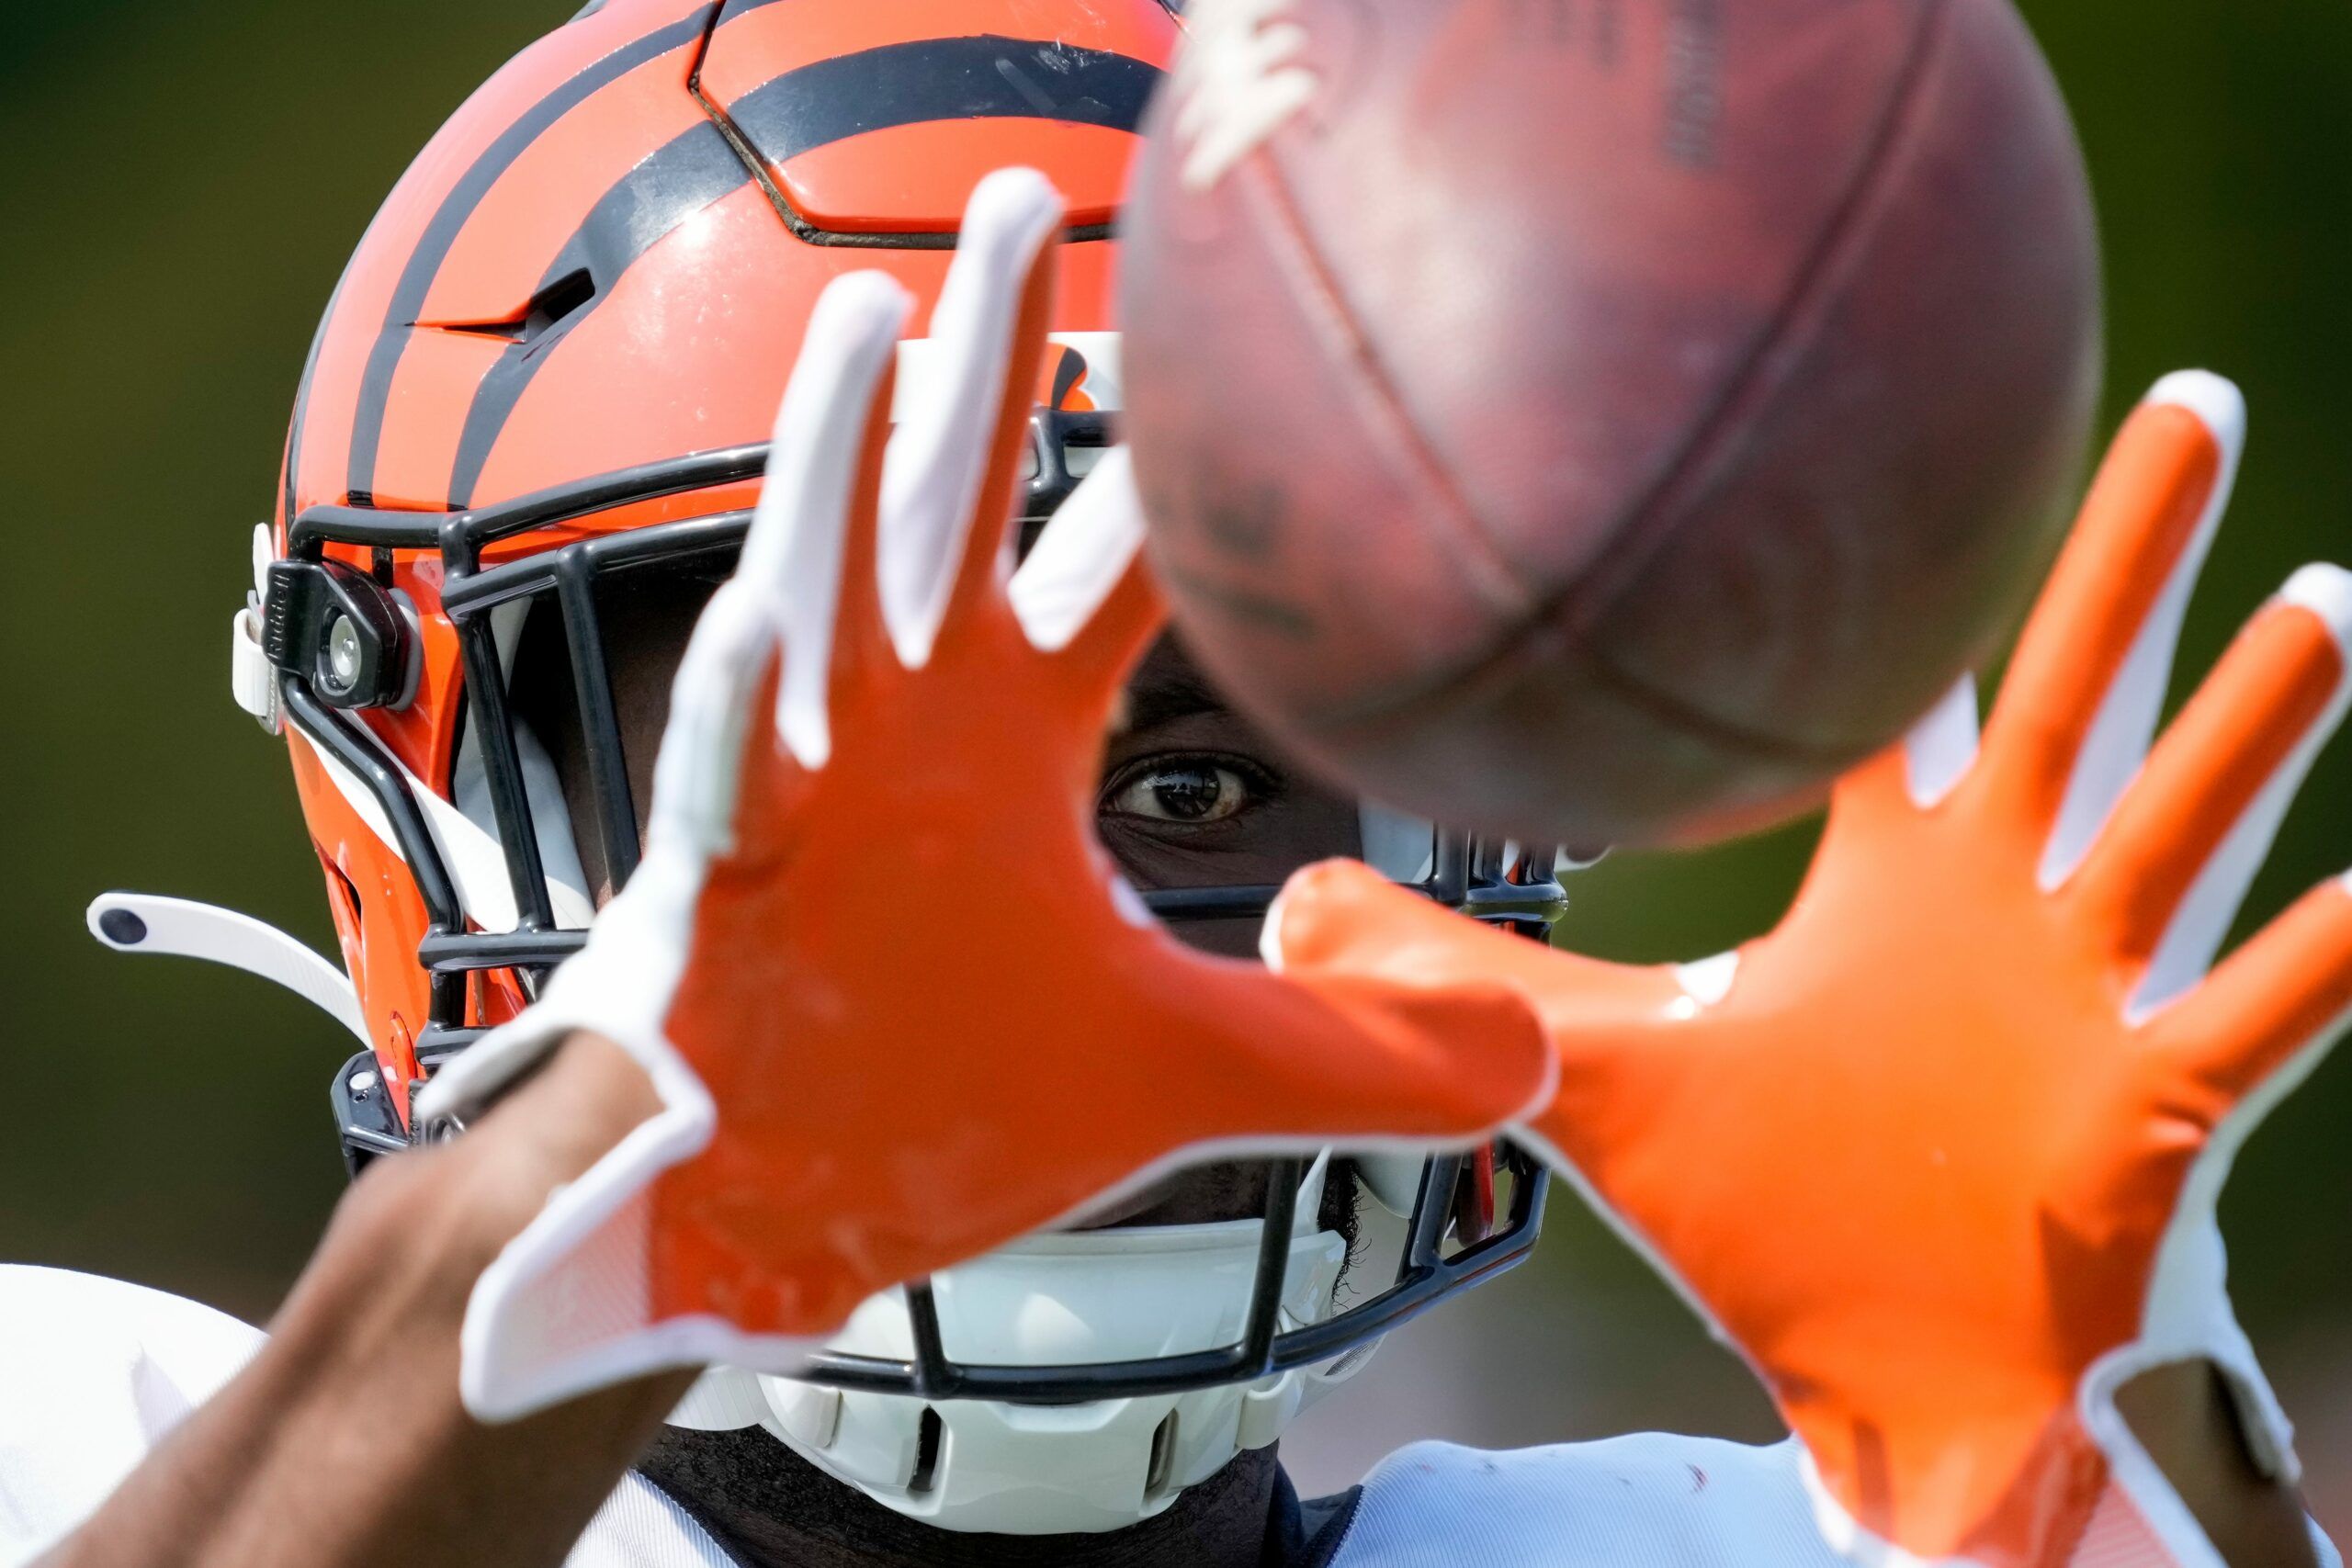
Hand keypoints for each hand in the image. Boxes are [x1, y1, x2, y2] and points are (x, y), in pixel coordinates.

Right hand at [416, 169, 1552, 1422]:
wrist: (759, 1204)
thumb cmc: (937, 1108)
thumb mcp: (1180, 1075)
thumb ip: (1352, 1053)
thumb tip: (1532, 1065)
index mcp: (1005, 747)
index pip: (1103, 579)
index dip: (1160, 477)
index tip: (1216, 363)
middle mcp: (904, 733)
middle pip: (949, 513)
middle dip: (987, 364)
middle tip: (1027, 200)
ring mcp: (799, 791)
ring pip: (819, 590)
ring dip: (845, 460)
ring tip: (884, 317)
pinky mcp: (717, 888)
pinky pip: (724, 778)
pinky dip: (740, 710)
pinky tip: (760, 627)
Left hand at [1270, 374, 2351, 1567]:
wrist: (1883, 1371)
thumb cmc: (1770, 1220)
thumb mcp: (1598, 1071)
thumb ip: (1457, 975)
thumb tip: (1292, 910)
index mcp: (1886, 887)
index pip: (1892, 705)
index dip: (1897, 594)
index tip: (1913, 457)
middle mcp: (2001, 912)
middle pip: (2076, 700)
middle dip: (2127, 559)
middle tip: (2184, 405)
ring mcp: (2086, 1000)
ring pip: (2184, 830)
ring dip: (2257, 725)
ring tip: (2323, 606)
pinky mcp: (2145, 1110)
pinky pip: (2256, 1019)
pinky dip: (2324, 957)